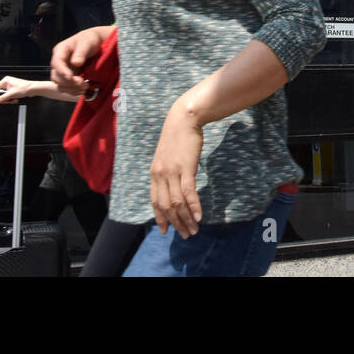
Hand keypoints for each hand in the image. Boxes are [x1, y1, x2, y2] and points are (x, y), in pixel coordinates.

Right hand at [0, 76, 34, 103]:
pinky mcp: (13, 90)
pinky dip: (12, 99)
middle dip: (5, 98)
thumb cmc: (24, 88)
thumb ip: (1, 98)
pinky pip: (9, 96)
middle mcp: (7, 83)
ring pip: (5, 96)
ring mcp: (10, 86)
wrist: (33, 89)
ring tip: (14, 100)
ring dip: (9, 99)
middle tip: (8, 101)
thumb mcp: (11, 94)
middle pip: (0, 93)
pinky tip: (16, 99)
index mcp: (5, 81)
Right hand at [51, 26, 107, 92]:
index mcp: (60, 51)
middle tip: (82, 83)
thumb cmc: (89, 40)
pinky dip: (74, 91)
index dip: (62, 71)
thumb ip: (80, 53)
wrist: (95, 43)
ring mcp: (63, 70)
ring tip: (85, 87)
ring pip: (60, 84)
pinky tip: (83, 90)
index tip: (71, 77)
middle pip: (56, 76)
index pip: (56, 63)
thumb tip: (75, 63)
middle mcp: (59, 62)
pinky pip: (67, 88)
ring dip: (72, 88)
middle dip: (68, 82)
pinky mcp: (69, 77)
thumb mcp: (86, 43)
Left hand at [149, 98, 204, 237]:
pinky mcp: (185, 167)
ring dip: (186, 219)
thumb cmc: (178, 136)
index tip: (165, 231)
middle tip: (185, 235)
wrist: (183, 119)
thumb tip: (173, 184)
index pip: (154, 201)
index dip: (160, 218)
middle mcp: (160, 175)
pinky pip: (188, 192)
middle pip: (166, 206)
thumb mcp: (167, 156)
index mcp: (154, 173)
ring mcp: (172, 172)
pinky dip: (194, 206)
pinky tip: (199, 216)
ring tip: (194, 230)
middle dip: (175, 223)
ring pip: (177, 202)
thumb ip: (167, 171)